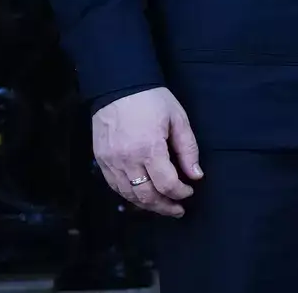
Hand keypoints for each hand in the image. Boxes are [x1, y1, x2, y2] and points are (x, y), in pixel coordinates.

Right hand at [92, 87, 201, 217]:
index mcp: (149, 148)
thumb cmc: (152, 100)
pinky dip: (130, 196)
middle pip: (146, 196)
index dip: (180, 193)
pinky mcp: (101, 161)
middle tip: (177, 210)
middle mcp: (127, 160)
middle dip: (164, 206)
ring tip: (162, 206)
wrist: (118, 86)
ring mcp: (111, 162)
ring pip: (129, 195)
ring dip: (147, 205)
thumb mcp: (178, 119)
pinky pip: (115, 187)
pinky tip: (141, 196)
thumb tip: (196, 175)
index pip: (167, 184)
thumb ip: (188, 149)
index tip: (189, 192)